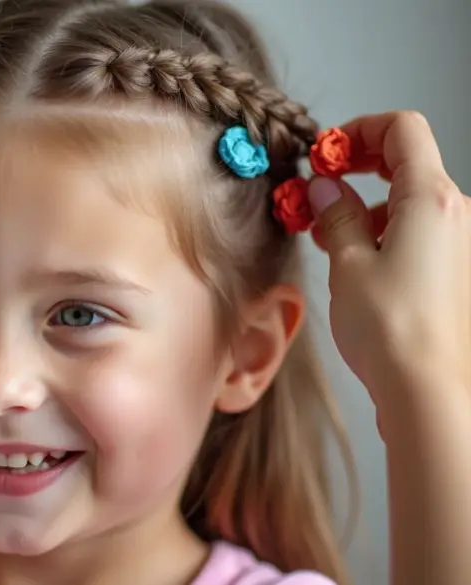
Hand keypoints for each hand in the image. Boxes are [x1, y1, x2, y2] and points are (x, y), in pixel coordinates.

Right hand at [307, 111, 470, 405]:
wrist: (427, 390)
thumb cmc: (390, 328)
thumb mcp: (347, 263)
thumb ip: (335, 216)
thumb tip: (324, 189)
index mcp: (431, 199)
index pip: (402, 129)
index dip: (357, 130)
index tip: (323, 154)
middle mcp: (455, 214)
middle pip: (407, 161)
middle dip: (356, 167)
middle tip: (316, 188)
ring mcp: (458, 243)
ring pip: (408, 199)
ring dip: (365, 204)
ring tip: (325, 236)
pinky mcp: (453, 270)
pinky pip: (417, 230)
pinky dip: (382, 231)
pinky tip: (352, 262)